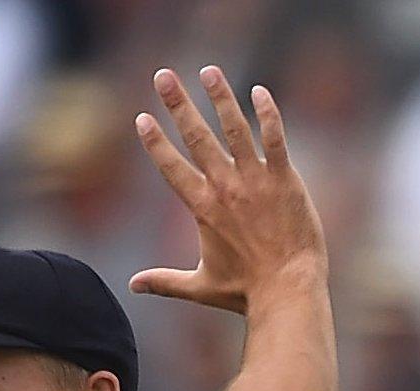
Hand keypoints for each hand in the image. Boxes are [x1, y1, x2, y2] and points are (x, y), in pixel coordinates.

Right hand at [130, 66, 325, 312]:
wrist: (288, 291)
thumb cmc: (246, 291)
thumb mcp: (199, 285)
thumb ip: (165, 281)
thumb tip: (132, 286)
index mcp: (202, 208)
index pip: (171, 166)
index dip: (155, 141)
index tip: (142, 118)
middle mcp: (225, 187)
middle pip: (196, 137)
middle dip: (177, 103)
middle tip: (163, 75)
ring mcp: (255, 181)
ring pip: (234, 129)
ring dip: (220, 98)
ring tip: (209, 71)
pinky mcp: (285, 180)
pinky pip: (275, 140)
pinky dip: (268, 115)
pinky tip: (260, 92)